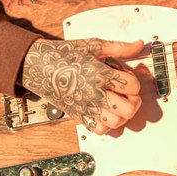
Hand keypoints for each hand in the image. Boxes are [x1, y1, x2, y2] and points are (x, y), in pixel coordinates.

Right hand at [21, 37, 143, 133]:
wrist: (37, 66)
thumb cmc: (64, 54)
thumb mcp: (93, 45)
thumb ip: (119, 47)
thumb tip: (139, 45)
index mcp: (99, 73)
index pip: (132, 86)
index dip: (134, 82)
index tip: (128, 78)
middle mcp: (94, 93)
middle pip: (129, 109)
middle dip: (133, 101)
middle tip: (127, 94)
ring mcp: (86, 106)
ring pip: (117, 122)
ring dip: (121, 113)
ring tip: (117, 102)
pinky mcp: (79, 115)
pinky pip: (100, 129)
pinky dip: (106, 123)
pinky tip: (105, 110)